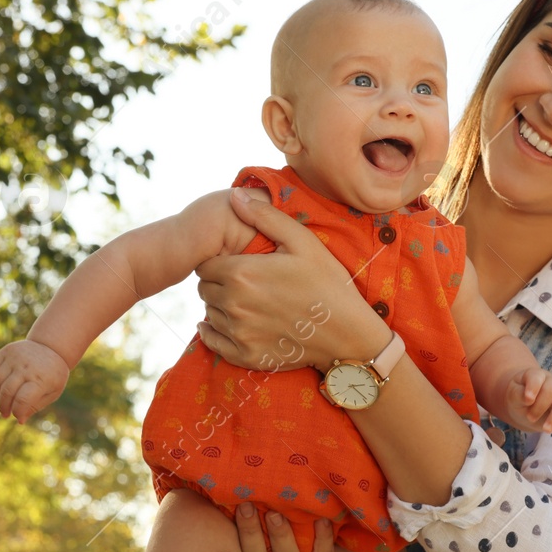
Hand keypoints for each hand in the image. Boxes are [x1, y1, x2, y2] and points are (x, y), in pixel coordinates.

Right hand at [0, 340, 69, 422]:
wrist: (51, 347)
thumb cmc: (53, 374)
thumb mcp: (52, 392)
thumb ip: (36, 406)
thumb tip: (19, 420)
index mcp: (40, 379)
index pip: (23, 399)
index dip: (17, 411)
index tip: (17, 417)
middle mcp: (26, 367)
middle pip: (7, 390)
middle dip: (3, 406)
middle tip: (3, 415)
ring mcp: (15, 358)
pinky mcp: (6, 351)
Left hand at [194, 188, 381, 372]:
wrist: (347, 333)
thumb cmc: (328, 282)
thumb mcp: (302, 242)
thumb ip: (265, 217)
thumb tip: (234, 196)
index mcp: (242, 274)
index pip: (205, 264)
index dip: (217, 260)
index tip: (233, 261)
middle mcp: (233, 305)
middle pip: (204, 288)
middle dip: (216, 282)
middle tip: (240, 281)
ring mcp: (238, 333)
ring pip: (209, 313)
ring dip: (219, 306)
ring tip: (244, 301)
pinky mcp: (245, 356)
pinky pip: (212, 342)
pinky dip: (213, 332)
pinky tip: (225, 324)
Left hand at [498, 368, 551, 432]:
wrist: (525, 406)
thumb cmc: (518, 397)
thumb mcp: (512, 395)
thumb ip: (518, 394)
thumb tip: (529, 398)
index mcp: (536, 376)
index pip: (537, 377)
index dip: (533, 387)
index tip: (527, 400)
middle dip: (540, 406)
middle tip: (530, 418)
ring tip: (546, 429)